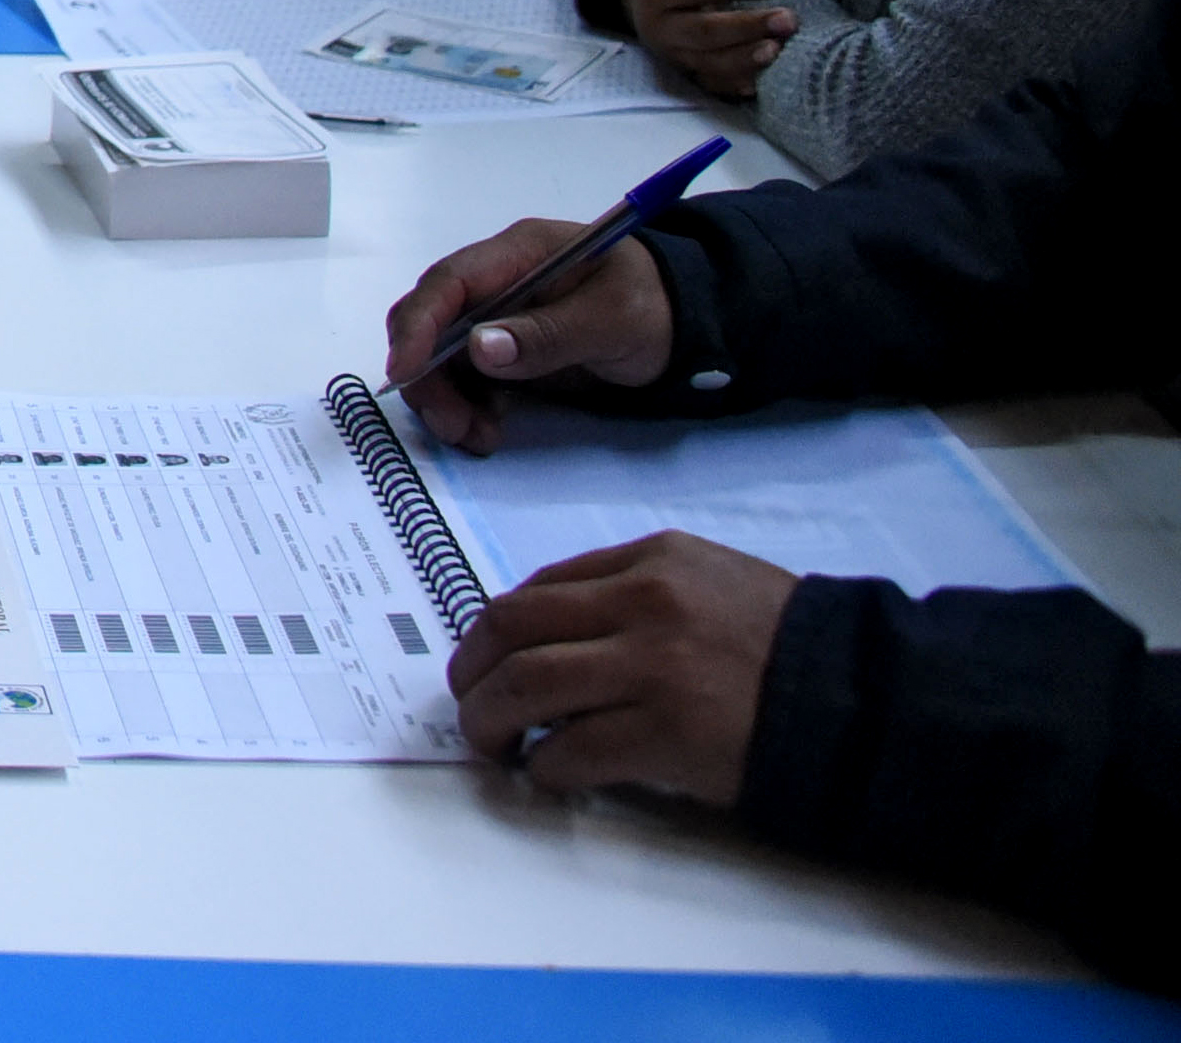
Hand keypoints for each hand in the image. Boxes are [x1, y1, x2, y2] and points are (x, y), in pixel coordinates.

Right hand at [382, 216, 674, 451]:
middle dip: (427, 375)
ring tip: (478, 436)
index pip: (448, 282)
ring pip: (441, 356)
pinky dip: (466, 407)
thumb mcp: (614, 320)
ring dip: (446, 399)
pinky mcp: (506, 349)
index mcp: (518, 254)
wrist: (687, 323)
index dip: (418, 325)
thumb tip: (479, 348)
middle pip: (431, 321)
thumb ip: (548, 334)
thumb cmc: (655, 308)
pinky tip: (488, 430)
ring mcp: (498, 316)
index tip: (404, 373)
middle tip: (452, 424)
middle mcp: (496, 281)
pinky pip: (465, 378)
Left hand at [448, 531, 796, 803]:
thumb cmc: (787, 646)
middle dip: (473, 669)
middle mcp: (643, 603)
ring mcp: (652, 668)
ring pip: (525, 685)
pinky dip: (544, 766)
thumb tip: (551, 629)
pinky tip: (548, 773)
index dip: (497, 629)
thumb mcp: (712, 583)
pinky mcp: (665, 733)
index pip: (539, 587)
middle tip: (469, 702)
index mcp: (652, 560)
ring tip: (492, 742)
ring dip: (489, 719)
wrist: (865, 699)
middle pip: (512, 628)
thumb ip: (634, 592)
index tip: (487, 659)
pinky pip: (570, 750)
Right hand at [614, 0, 798, 99]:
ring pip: (707, 62)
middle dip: (748, 27)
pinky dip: (734, 85)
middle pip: (704, 30)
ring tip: (778, 49)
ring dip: (745, 59)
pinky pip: (709, 84)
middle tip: (789, 20)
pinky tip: (759, 82)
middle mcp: (659, 24)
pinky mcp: (682, 72)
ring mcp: (670, 52)